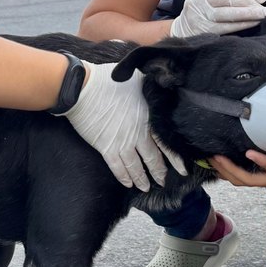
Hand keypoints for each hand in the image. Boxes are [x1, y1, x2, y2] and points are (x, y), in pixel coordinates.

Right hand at [62, 61, 187, 190]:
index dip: (175, 158)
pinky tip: (128, 184)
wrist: (83, 89)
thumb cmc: (109, 80)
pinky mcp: (105, 147)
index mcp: (148, 117)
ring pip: (136, 166)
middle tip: (164, 181)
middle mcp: (137, 133)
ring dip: (142, 179)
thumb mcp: (138, 78)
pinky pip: (117, 167)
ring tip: (146, 187)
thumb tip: (162, 87)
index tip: (182, 169)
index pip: (166, 143)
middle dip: (159, 172)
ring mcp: (121, 142)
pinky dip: (123, 177)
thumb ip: (151, 88)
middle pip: (153, 158)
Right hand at [169, 0, 265, 37]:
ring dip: (248, 14)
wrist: (181, 31)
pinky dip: (241, 25)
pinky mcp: (203, 29)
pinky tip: (252, 24)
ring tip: (262, 15)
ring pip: (228, 12)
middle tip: (264, 8)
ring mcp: (201, 15)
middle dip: (250, 2)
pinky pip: (226, 26)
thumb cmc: (202, 13)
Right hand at [209, 140, 265, 186]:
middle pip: (243, 181)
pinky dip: (261, 161)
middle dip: (223, 171)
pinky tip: (249, 154)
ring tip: (219, 158)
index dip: (225, 170)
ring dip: (234, 169)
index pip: (245, 175)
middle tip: (208, 158)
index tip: (210, 156)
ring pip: (254, 179)